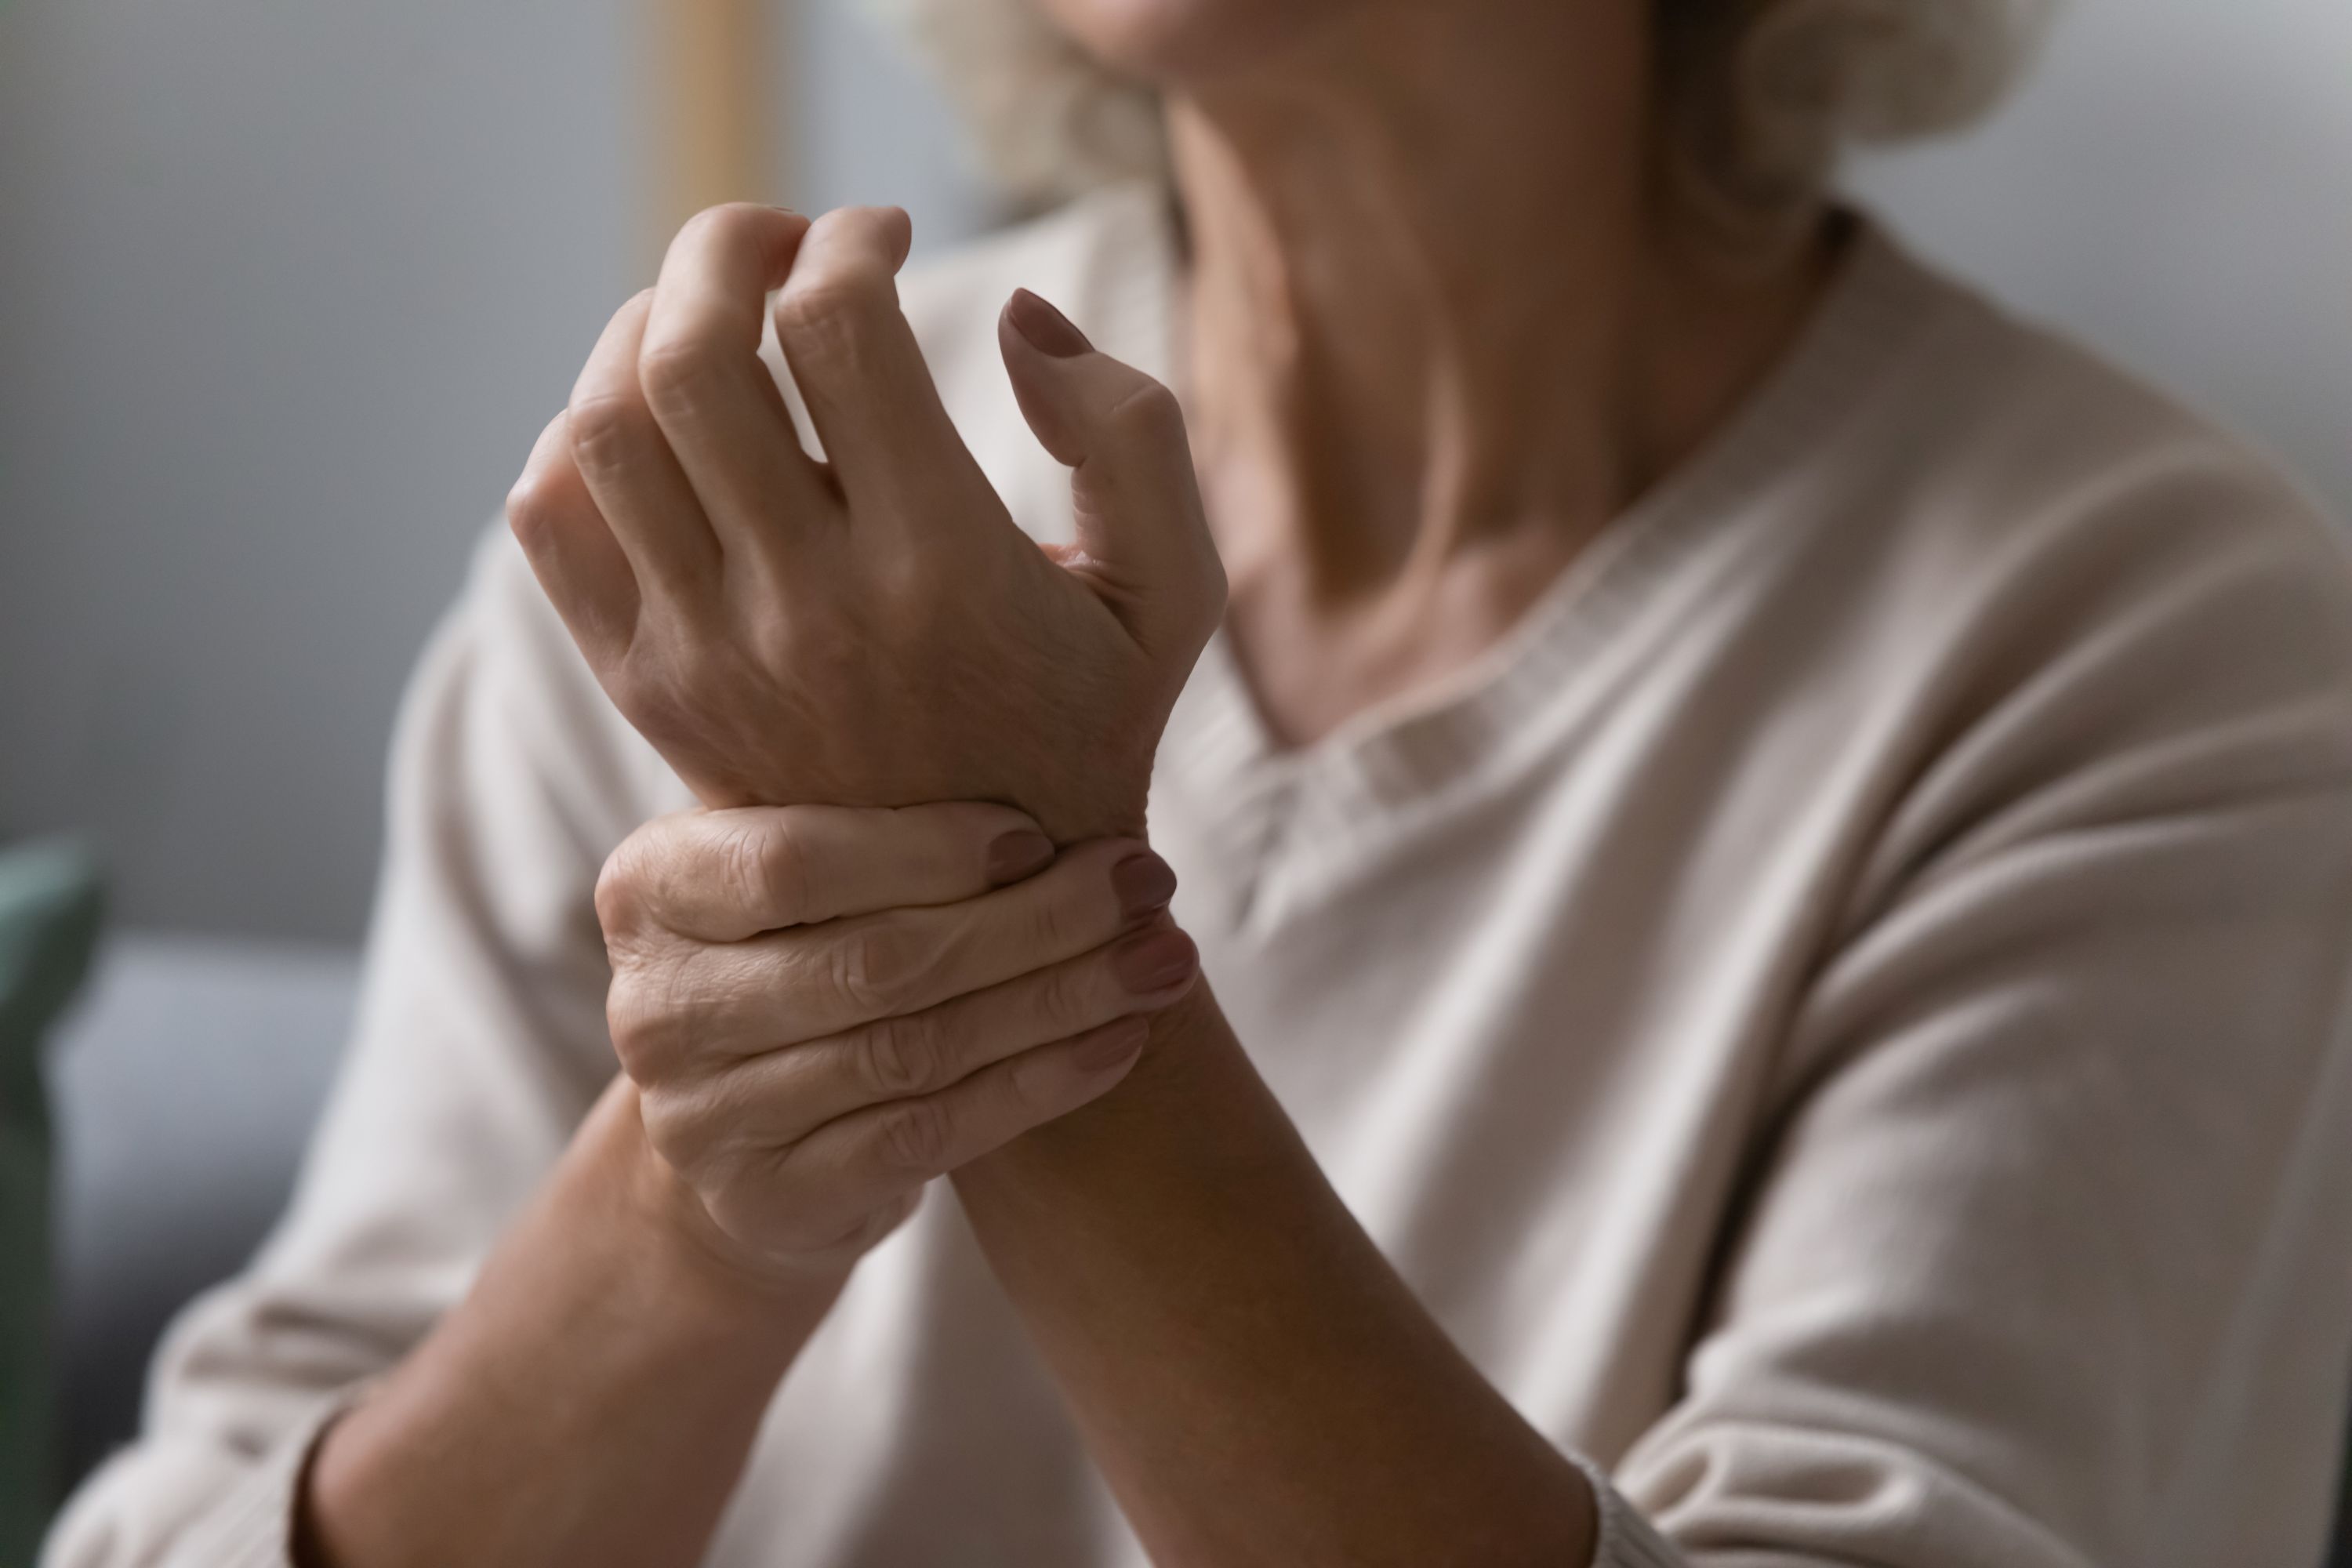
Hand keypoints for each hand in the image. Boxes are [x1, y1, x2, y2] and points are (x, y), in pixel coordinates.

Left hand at [505, 203, 1225, 840]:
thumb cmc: (1086, 720)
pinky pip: (550, 521)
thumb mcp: (1172, 591)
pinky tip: (662, 430)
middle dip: (726, 246)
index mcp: (944, 564)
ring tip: (715, 320)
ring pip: (607, 424)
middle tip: (780, 241)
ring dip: (646, 327)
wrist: (982, 911)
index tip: (883, 234)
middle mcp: (810, 607)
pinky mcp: (650, 687)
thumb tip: (1012, 316)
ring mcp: (711, 653)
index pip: (839, 329)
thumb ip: (1131, 431)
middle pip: (694, 356)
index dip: (852, 240)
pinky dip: (579, 439)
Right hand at [596, 800, 1199, 1284]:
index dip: (923, 850)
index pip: (789, 862)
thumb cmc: (804, 940)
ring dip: (1061, 1002)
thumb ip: (867, 786)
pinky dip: (1041, 1084)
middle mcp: (656, 1008)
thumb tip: (1035, 683)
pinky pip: (931, 1134)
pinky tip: (1122, 1042)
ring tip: (1165, 960)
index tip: (1042, 830)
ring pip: (916, 1052)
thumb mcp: (804, 854)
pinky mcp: (770, 1200)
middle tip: (1148, 883)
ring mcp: (703, 1119)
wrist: (750, 1124)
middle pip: (873, 963)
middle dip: (1033, 921)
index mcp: (648, 887)